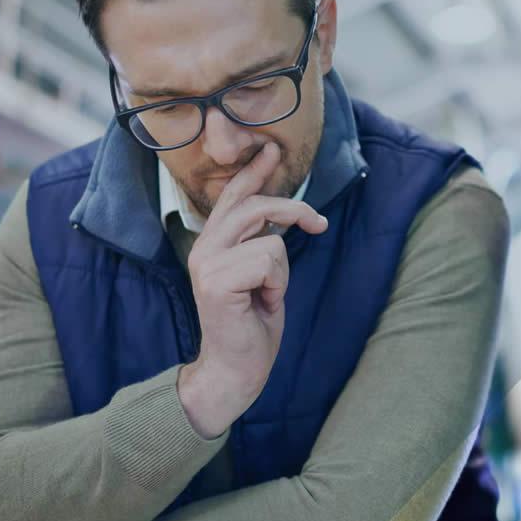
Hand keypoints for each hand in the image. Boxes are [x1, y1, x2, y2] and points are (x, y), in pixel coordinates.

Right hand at [177, 143, 328, 437]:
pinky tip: (263, 303)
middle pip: (253, 205)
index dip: (254, 173)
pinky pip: (269, 259)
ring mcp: (207, 263)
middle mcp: (203, 247)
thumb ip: (260, 242)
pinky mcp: (217, 280)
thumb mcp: (261, 274)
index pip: (233, 197)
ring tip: (269, 292)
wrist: (235, 370)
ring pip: (268, 236)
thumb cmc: (251, 325)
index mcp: (211, 243)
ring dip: (281, 268)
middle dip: (292, 211)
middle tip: (318, 225)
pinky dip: (277, 284)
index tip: (269, 150)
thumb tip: (279, 211)